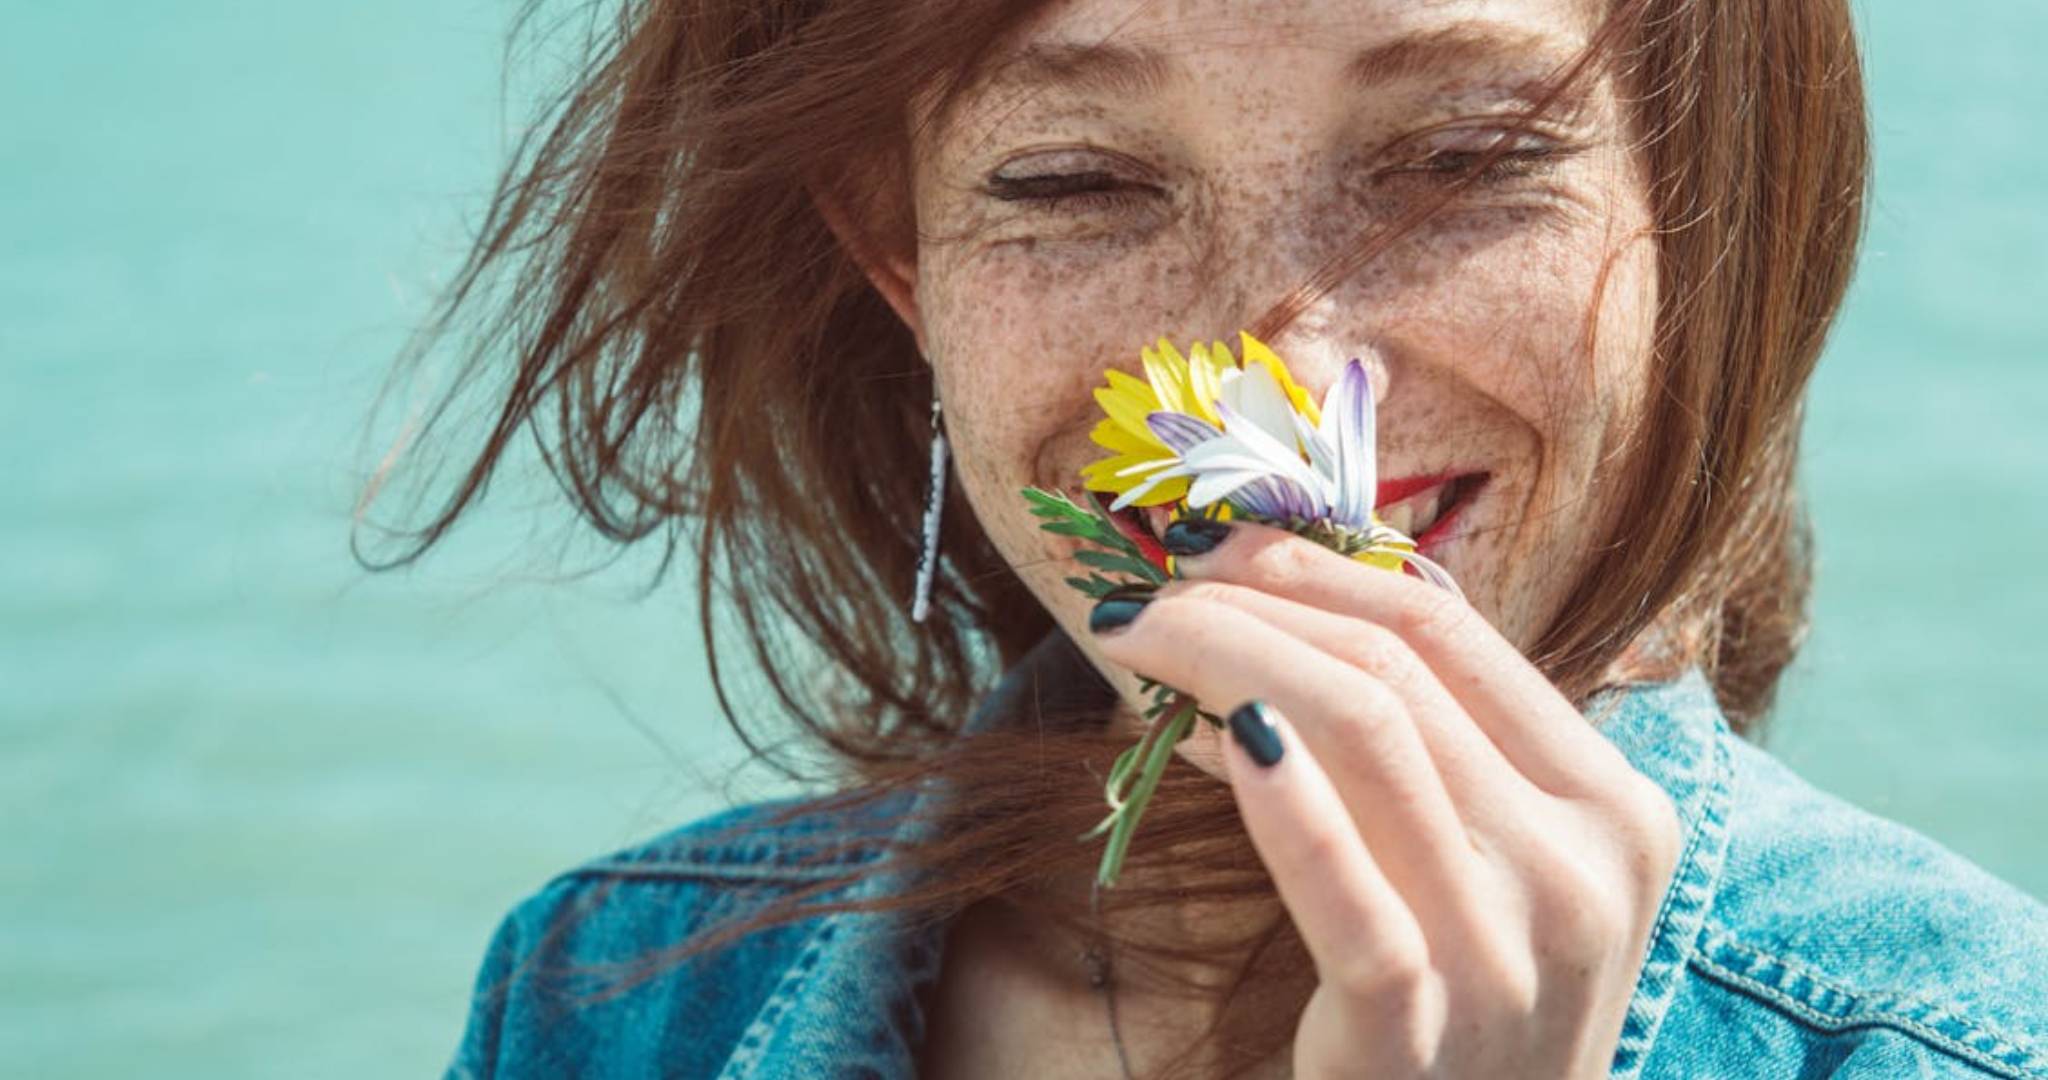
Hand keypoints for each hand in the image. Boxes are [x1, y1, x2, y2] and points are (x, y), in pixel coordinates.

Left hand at [1088, 521, 1682, 1078]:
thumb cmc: (1470, 1015)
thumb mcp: (1494, 870)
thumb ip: (1427, 749)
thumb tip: (1282, 608)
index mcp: (1612, 806)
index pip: (1453, 631)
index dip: (1318, 567)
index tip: (1215, 547)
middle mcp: (1582, 867)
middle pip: (1394, 668)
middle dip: (1247, 603)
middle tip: (1145, 594)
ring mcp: (1507, 949)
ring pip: (1363, 731)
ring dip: (1224, 660)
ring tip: (1137, 644)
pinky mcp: (1417, 1028)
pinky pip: (1337, 879)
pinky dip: (1268, 791)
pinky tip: (1204, 736)